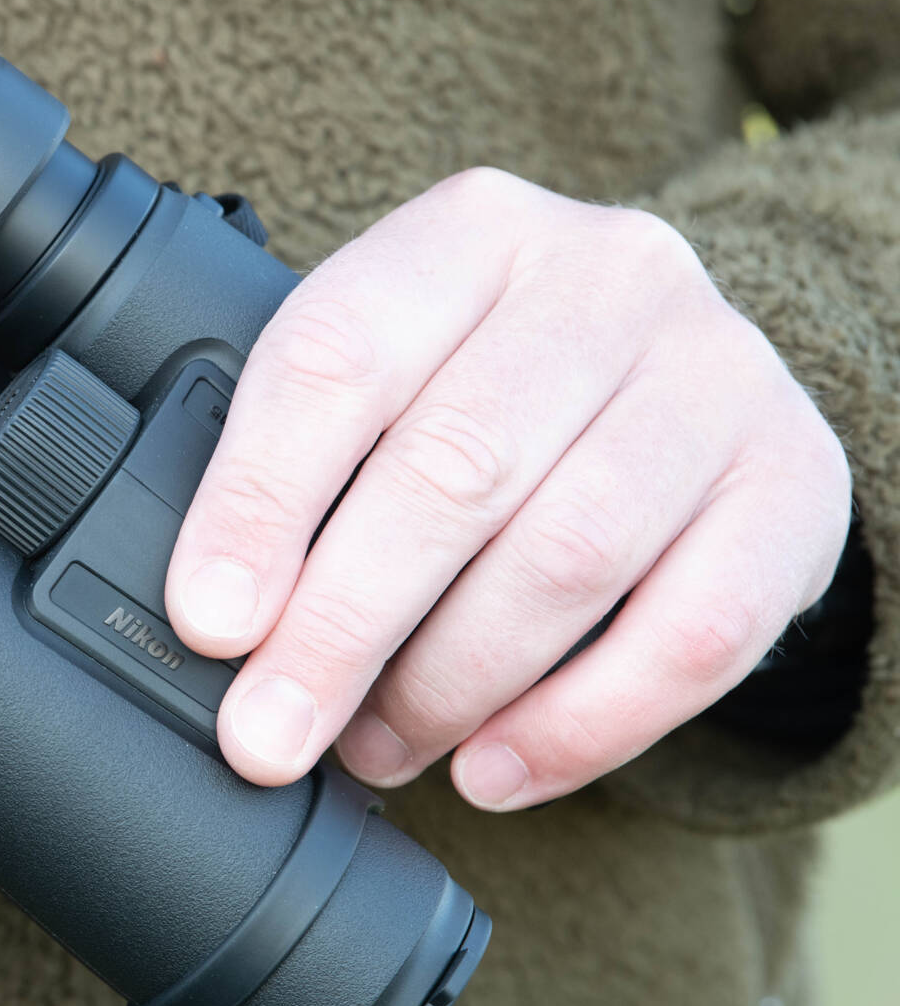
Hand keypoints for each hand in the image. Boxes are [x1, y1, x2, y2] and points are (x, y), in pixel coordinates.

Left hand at [165, 168, 850, 809]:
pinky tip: (491, 771)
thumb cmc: (479, 391)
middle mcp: (607, 277)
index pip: (340, 357)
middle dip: (343, 626)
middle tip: (271, 732)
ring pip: (569, 555)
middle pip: (454, 467)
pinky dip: (576, 727)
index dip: (259, 502)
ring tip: (375, 748)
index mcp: (468, 233)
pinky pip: (693, 636)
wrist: (663, 389)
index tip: (211, 623)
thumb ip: (299, 469)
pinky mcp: (794, 484)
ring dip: (449, 685)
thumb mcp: (385, 382)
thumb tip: (221, 629)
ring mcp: (716, 375)